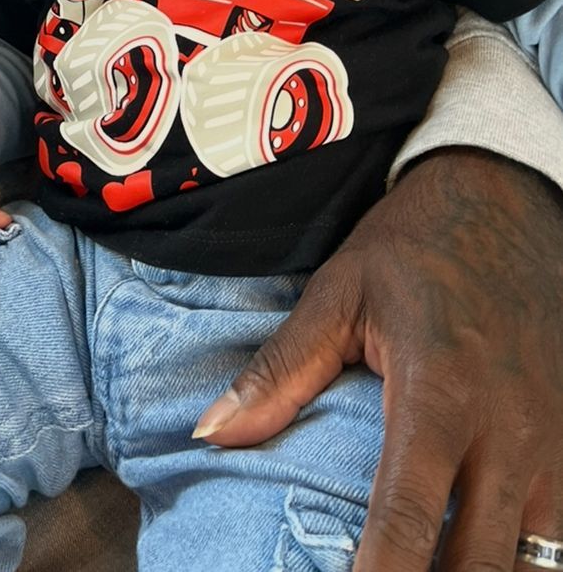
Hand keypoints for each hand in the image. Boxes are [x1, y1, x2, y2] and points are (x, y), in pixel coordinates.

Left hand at [194, 149, 562, 570]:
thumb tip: (212, 433)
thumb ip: (280, 370)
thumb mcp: (339, 293)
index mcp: (440, 390)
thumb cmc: (414, 250)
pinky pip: (560, 536)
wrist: (505, 203)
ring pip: (532, 562)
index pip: (409, 512)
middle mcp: (507, 432)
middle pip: (480, 561)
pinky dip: (522, 562)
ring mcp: (551, 448)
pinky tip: (476, 561)